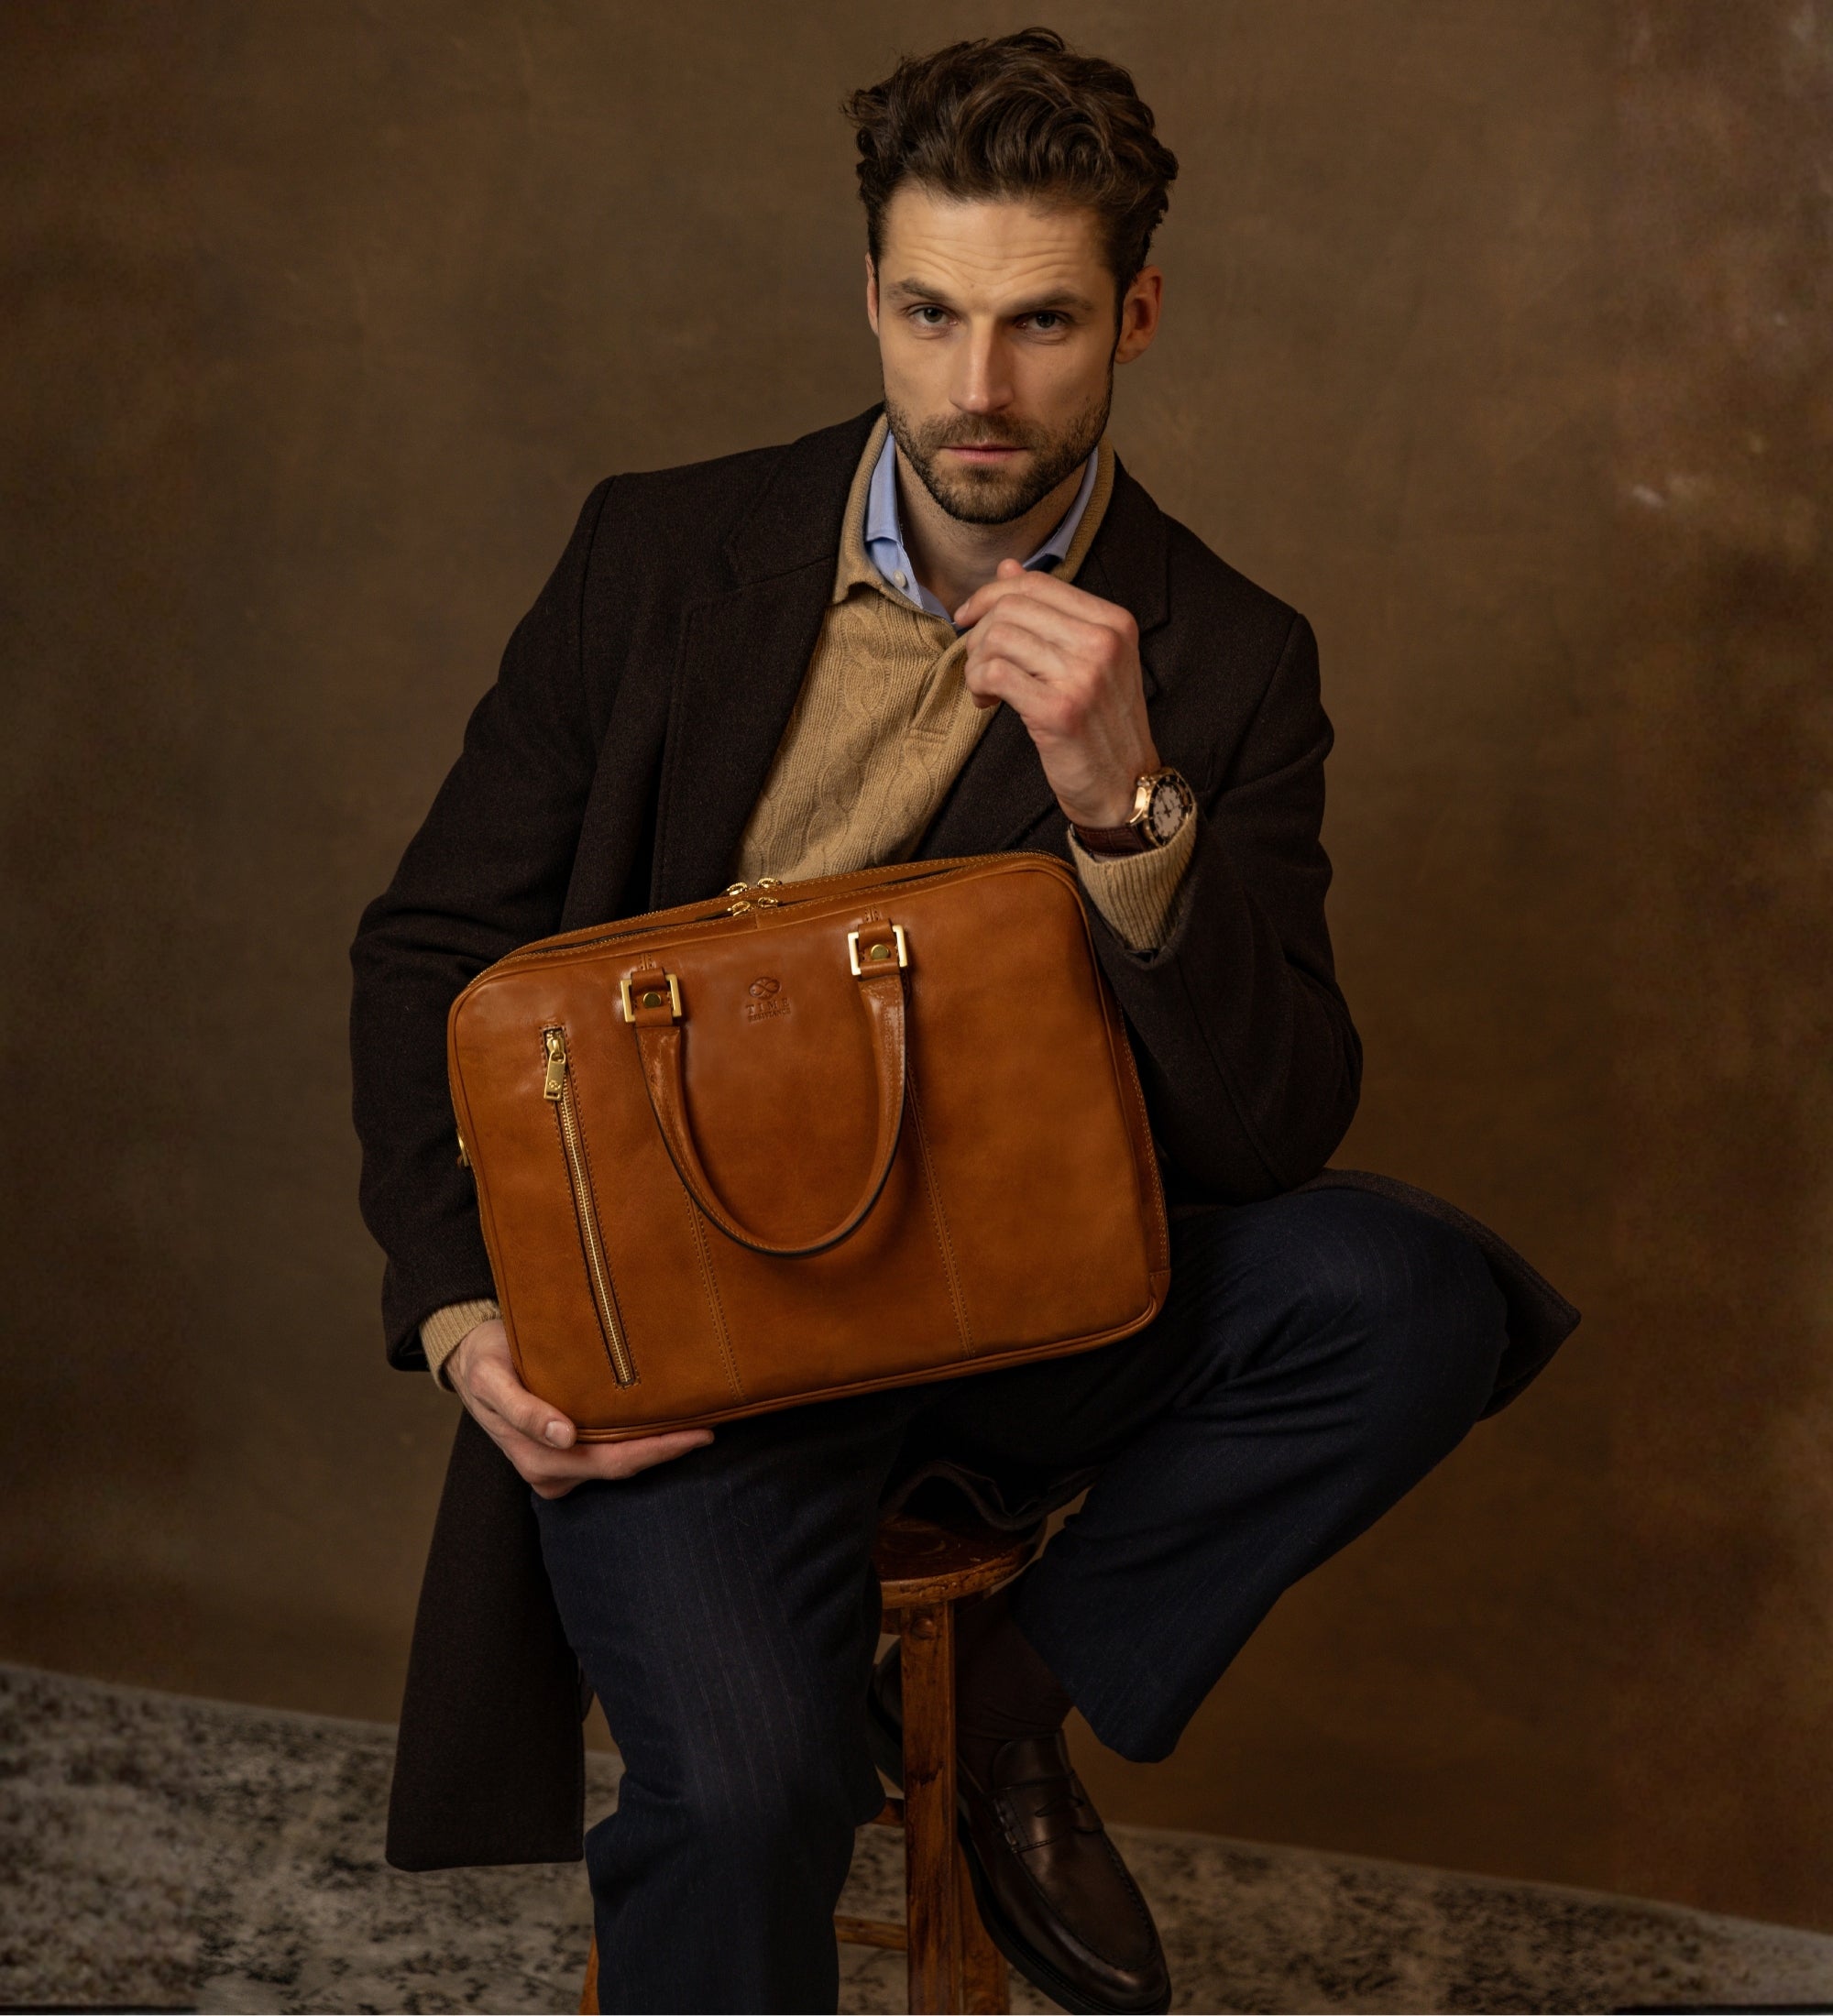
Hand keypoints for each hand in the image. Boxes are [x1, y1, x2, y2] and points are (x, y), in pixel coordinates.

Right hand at [447, 1319, 711, 1499]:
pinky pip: (609, 1455)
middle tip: (712, 1427)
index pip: (611, 1460)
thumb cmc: (485, 1363)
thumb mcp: (493, 1378)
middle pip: (622, 1466)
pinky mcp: (565, 1457)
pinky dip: (638, 1443)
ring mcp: (559, 1467)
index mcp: (536, 1455)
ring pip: (618, 1464)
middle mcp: (550, 1470)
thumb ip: (522, 1409)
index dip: (657, 1450)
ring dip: (656, 1448)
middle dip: (667, 1451)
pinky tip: (666, 1424)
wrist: (470, 1362)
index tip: (698, 1433)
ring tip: (697, 1423)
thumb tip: (562, 1436)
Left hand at [954, 560, 1158, 829]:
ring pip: (999, 637)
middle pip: (1013, 607)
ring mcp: (1083, 676)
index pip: (1037, 584)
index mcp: (1114, 623)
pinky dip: (978, 684)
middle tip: (978, 662)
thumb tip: (1007, 568)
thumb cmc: (1101, 725)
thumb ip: (1051, 614)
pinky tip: (986, 701)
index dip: (991, 594)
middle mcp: (1103, 643)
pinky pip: (995, 673)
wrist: (1124, 787)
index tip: (968, 617)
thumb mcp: (1088, 660)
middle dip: (980, 632)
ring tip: (984, 687)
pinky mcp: (1058, 709)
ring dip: (977, 662)